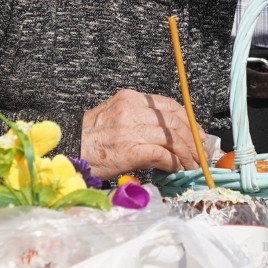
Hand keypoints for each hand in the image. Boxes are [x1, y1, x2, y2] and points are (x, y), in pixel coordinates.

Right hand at [81, 89, 205, 178]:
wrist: (67, 149)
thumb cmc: (89, 138)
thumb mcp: (114, 116)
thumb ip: (139, 118)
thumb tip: (167, 132)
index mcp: (129, 98)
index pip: (169, 106)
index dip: (188, 120)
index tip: (197, 132)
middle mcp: (132, 110)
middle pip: (175, 121)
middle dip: (193, 138)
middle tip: (200, 151)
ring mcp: (131, 130)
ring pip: (173, 138)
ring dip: (187, 154)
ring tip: (193, 164)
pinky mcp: (130, 150)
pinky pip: (163, 155)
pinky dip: (175, 163)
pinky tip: (178, 169)